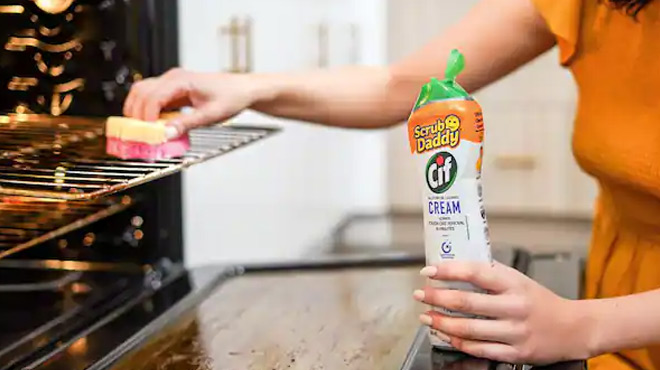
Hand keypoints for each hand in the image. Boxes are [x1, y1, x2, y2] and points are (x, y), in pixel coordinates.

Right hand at [123, 68, 263, 136]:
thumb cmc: (231, 97)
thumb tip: (167, 134)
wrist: (242, 90)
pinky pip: (151, 98)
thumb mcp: (211, 114)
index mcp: (181, 80)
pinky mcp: (172, 91)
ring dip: (138, 111)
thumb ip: (187, 124)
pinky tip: (153, 126)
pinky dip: (147, 111)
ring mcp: (171, 83)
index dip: (147, 117)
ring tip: (143, 131)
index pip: (153, 97)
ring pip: (141, 93)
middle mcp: (172, 78)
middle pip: (140, 92)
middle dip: (136, 114)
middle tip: (140, 134)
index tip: (149, 133)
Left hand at [413, 261, 594, 364]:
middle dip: (436, 298)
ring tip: (426, 317)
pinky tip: (446, 335)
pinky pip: (480, 349)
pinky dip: (459, 342)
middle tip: (420, 294)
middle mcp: (514, 307)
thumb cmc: (540, 301)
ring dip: (441, 322)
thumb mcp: (518, 279)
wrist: (574, 329)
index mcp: (513, 283)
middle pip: (466, 302)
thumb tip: (454, 264)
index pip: (475, 272)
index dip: (448, 270)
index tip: (429, 271)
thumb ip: (490, 273)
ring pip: (468, 329)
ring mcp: (515, 332)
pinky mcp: (516, 353)